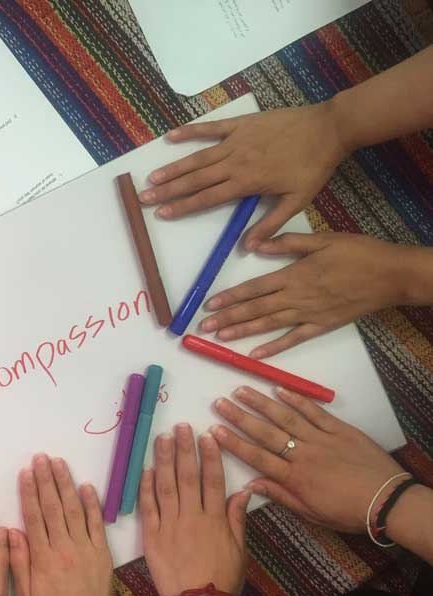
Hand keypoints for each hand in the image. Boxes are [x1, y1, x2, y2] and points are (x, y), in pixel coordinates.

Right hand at [8, 454, 113, 595]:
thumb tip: (10, 532)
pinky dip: (92, 503)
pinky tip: (86, 486)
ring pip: (74, 509)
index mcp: (43, 556)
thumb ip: (17, 561)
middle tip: (41, 458)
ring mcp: (85, 547)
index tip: (26, 472)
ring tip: (59, 463)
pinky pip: (97, 523)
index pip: (34, 516)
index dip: (29, 492)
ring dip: (65, 484)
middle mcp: (64, 546)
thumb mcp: (25, 593)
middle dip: (46, 480)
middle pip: (53, 506)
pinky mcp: (102, 551)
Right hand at [140, 103, 348, 248]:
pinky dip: (190, 132)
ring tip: (153, 177)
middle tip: (145, 198)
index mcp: (247, 182)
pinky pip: (211, 128)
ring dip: (173, 167)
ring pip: (198, 157)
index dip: (183, 206)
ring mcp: (236, 140)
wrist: (328, 128)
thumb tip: (249, 247)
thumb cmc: (314, 167)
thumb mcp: (297, 201)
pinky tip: (171, 136)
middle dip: (168, 190)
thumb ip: (270, 223)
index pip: (207, 197)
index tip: (162, 213)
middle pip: (195, 179)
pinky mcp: (241, 124)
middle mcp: (235, 161)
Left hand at [140, 425, 249, 595]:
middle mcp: (192, 517)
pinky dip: (146, 486)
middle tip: (180, 427)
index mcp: (215, 519)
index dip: (210, 456)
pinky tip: (146, 468)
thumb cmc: (224, 580)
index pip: (212, 480)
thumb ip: (237, 518)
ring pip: (166, 485)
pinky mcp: (152, 536)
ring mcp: (170, 525)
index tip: (207, 436)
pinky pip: (148, 507)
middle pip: (188, 476)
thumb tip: (244, 491)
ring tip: (162, 438)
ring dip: (164, 459)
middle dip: (185, 449)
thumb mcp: (239, 549)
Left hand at [200, 233, 405, 357]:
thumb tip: (255, 246)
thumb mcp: (322, 239)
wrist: (392, 275)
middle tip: (204, 327)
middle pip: (255, 309)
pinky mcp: (322, 326)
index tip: (209, 305)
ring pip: (269, 325)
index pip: (253, 288)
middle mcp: (297, 297)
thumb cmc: (358, 252)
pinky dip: (274, 348)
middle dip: (227, 318)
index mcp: (294, 274)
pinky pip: (294, 339)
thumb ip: (286, 243)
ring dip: (243, 332)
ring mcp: (309, 314)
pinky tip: (255, 355)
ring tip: (220, 338)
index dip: (229, 297)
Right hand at [211, 385, 402, 532]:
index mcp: (295, 478)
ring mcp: (321, 439)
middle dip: (239, 417)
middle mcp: (303, 454)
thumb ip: (280, 496)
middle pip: (266, 432)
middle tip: (219, 402)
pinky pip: (315, 412)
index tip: (214, 430)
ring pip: (286, 417)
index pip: (257, 457)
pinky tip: (280, 389)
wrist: (388, 501)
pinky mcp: (340, 430)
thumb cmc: (348, 512)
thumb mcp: (312, 513)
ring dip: (262, 403)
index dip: (234, 442)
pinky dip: (297, 399)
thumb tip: (250, 485)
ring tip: (241, 390)